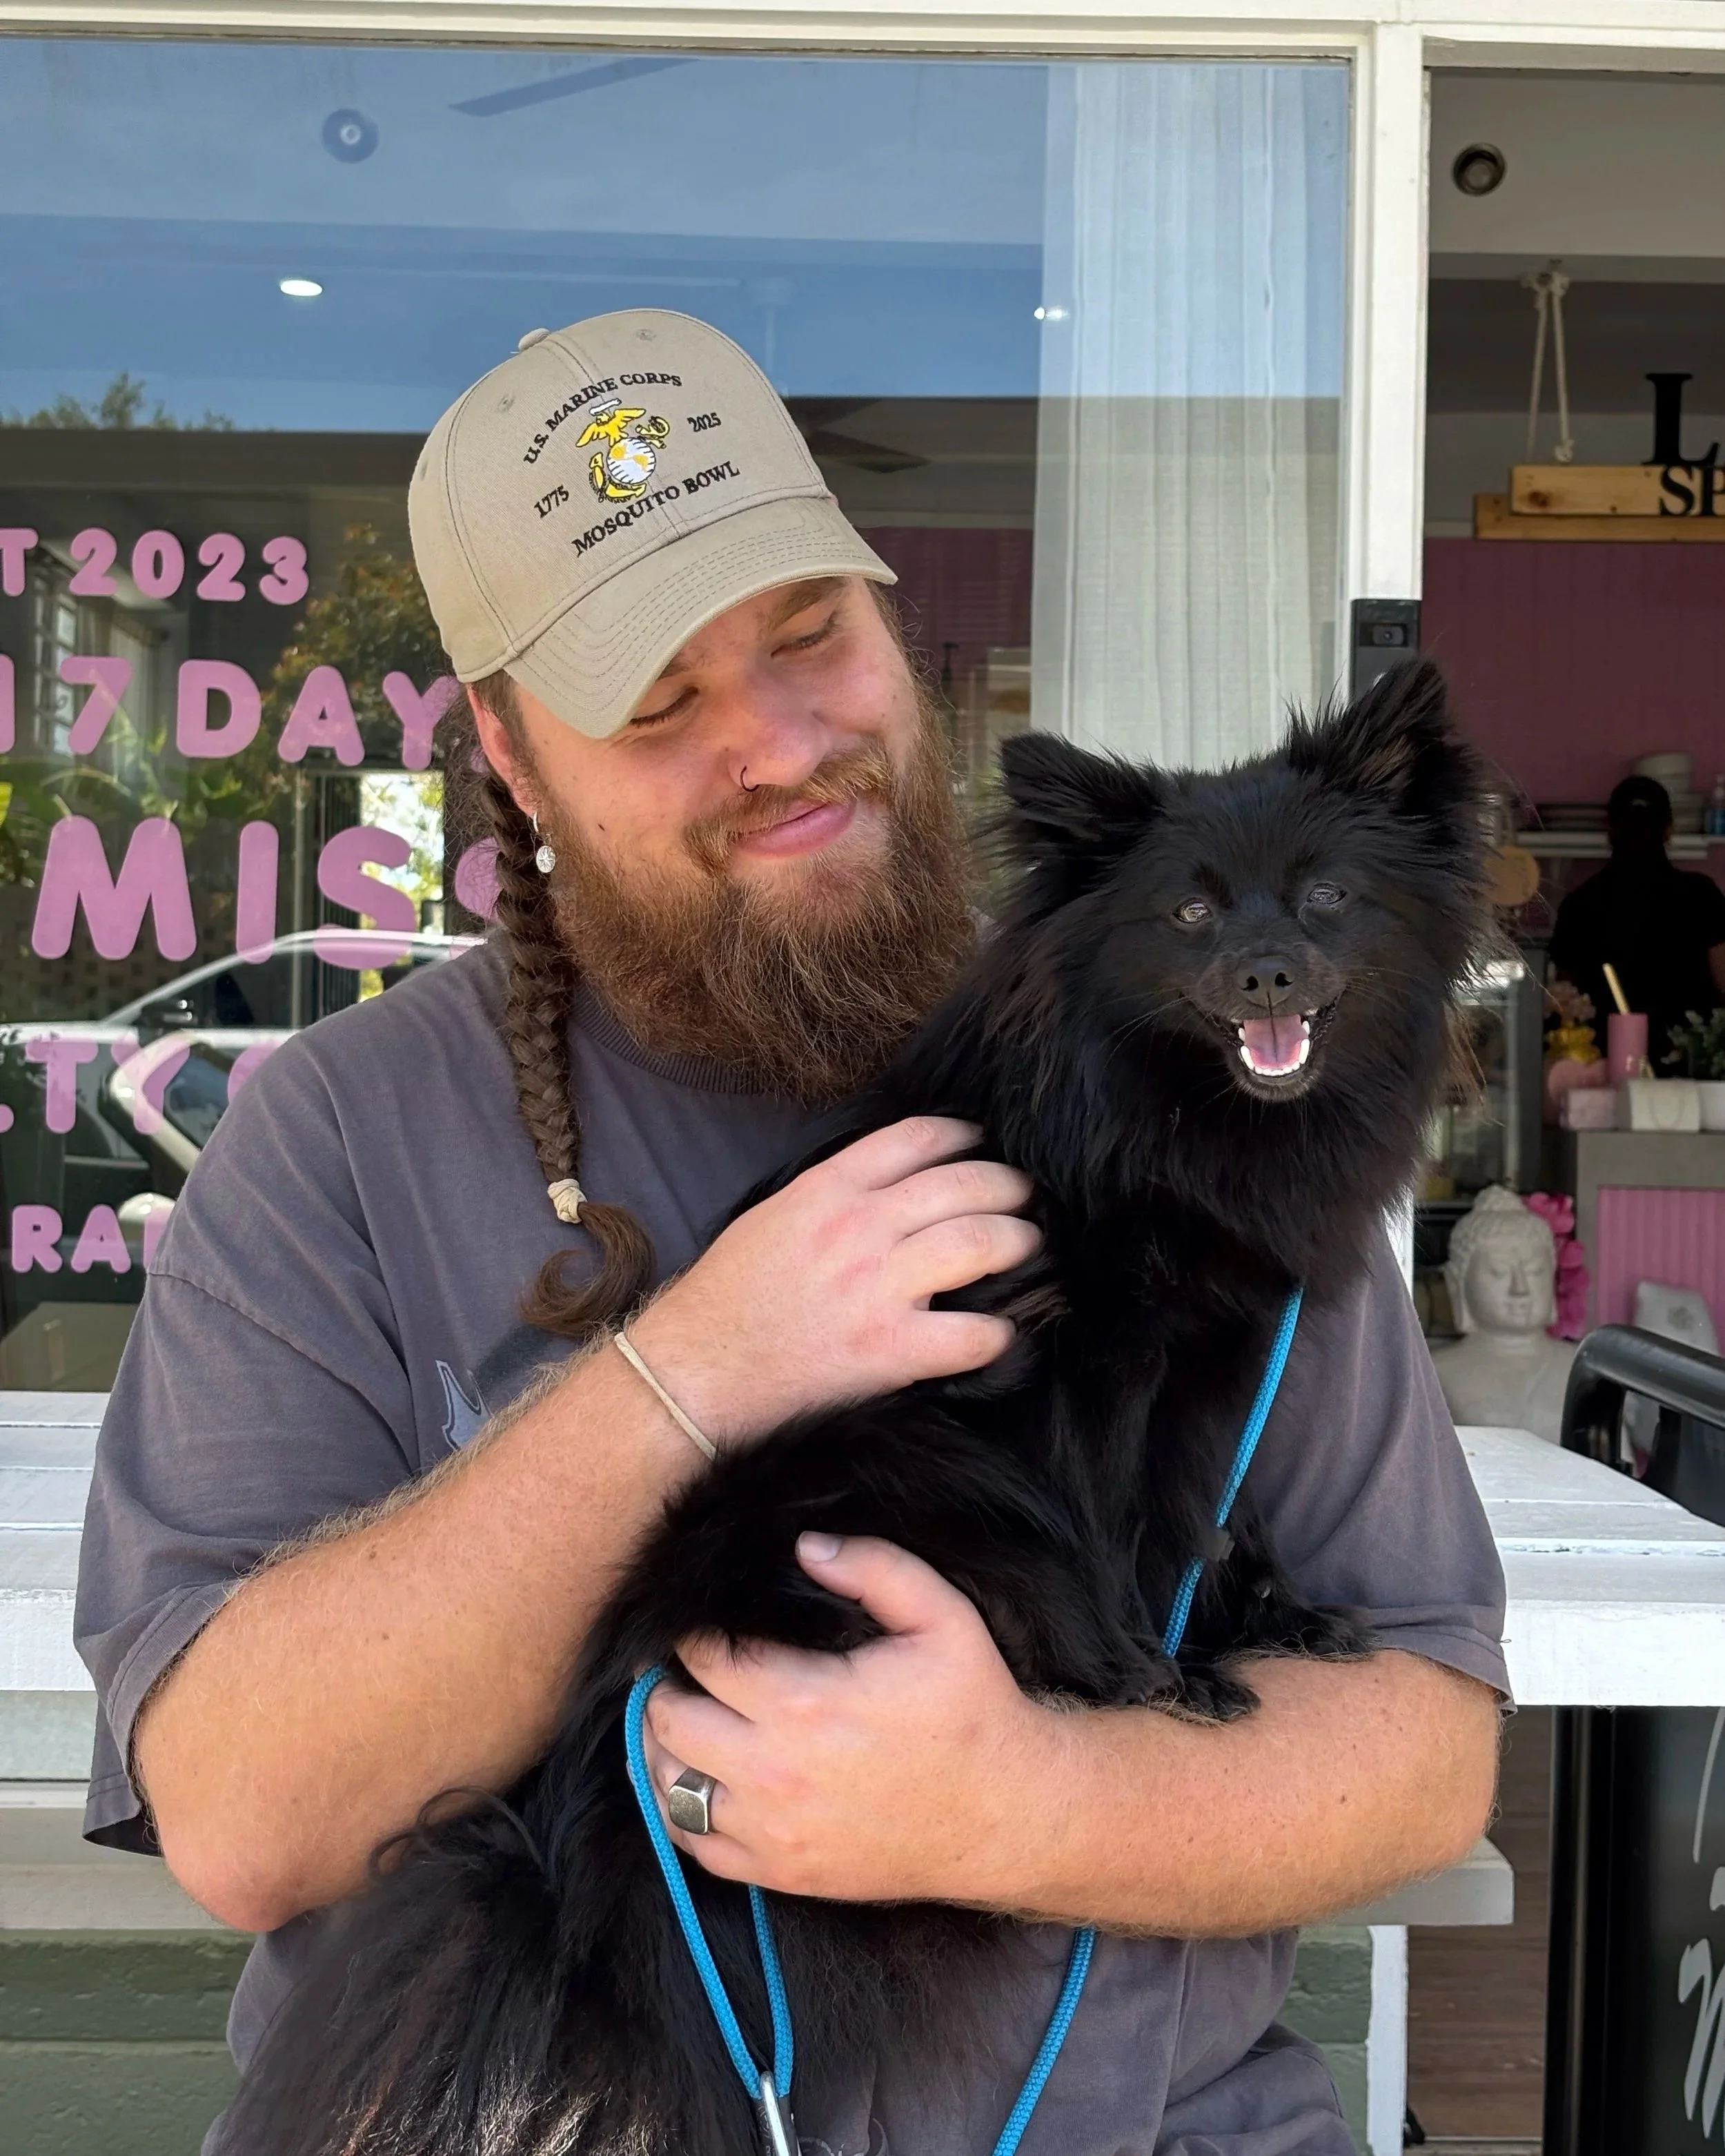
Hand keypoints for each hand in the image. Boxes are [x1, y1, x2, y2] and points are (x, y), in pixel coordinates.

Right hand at [628, 1117, 1039, 1444]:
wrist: (693, 1373)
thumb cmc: (724, 1299)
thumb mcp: (771, 1218)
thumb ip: (831, 1195)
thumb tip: (889, 1186)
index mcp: (826, 1190)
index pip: (915, 1138)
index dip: (963, 1135)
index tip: (981, 1144)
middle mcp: (858, 1228)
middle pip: (962, 1184)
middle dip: (1006, 1186)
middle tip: (1023, 1197)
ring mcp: (876, 1288)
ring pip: (978, 1242)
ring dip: (1017, 1240)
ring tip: (1029, 1244)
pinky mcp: (888, 1350)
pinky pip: (971, 1334)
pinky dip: (998, 1332)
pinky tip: (1002, 1331)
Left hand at [642, 1533, 1061, 1904]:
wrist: (1005, 1815)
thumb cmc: (972, 1710)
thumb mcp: (942, 1617)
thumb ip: (873, 1567)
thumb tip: (806, 1547)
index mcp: (807, 1701)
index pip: (704, 1657)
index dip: (693, 1632)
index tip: (703, 1623)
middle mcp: (776, 1772)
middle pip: (670, 1719)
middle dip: (668, 1685)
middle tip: (685, 1668)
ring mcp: (775, 1830)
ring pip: (669, 1787)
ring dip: (665, 1747)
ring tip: (685, 1716)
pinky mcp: (782, 1873)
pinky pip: (696, 1846)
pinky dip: (682, 1812)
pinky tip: (700, 1780)